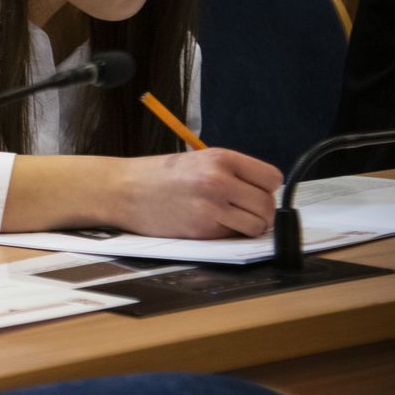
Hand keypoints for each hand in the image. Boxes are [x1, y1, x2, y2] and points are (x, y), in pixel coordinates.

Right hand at [111, 148, 282, 238]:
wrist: (123, 189)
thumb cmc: (158, 176)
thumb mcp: (197, 160)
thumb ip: (230, 173)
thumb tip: (262, 193)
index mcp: (221, 158)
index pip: (272, 178)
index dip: (265, 188)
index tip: (253, 192)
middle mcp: (219, 180)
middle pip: (268, 205)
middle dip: (260, 212)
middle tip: (241, 211)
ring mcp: (211, 206)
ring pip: (258, 225)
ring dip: (248, 227)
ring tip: (229, 220)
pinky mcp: (202, 230)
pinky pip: (234, 236)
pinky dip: (227, 235)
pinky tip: (208, 224)